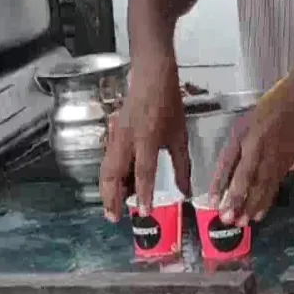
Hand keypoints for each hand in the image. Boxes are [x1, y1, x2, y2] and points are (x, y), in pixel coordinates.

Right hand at [99, 48, 191, 220]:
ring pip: (107, 169)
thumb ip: (182, 165)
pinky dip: (110, 176)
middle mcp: (128, 139)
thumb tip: (186, 191)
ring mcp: (117, 136)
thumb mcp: (180, 135)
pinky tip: (117, 185)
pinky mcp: (113, 134)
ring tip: (113, 207)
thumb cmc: (168, 102)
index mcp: (148, 138)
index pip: (144, 172)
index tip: (144, 212)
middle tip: (114, 218)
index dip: (143, 194)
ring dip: (108, 190)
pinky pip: (108, 160)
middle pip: (113, 175)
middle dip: (112, 199)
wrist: (151, 76)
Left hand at [211, 79, 293, 225]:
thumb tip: (223, 178)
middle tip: (228, 220)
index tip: (213, 202)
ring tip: (243, 223)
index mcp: (247, 138)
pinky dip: (266, 202)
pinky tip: (259, 214)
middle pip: (248, 180)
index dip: (221, 184)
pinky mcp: (286, 165)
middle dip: (238, 201)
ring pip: (263, 186)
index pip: (230, 164)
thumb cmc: (265, 111)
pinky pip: (274, 187)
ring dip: (252, 206)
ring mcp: (276, 159)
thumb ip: (233, 151)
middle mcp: (261, 151)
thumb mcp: (242, 126)